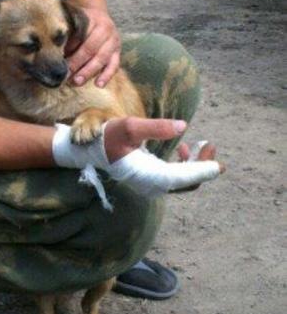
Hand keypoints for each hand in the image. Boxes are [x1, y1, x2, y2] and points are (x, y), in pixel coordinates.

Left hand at [66, 7, 120, 87]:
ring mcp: (113, 42)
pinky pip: (114, 66)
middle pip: (90, 48)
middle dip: (77, 62)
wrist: (99, 17)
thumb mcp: (74, 24)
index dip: (70, 48)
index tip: (60, 59)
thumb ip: (67, 36)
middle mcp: (105, 30)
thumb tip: (54, 53)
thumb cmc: (81, 24)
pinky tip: (98, 84)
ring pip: (101, 58)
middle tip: (66, 74)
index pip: (80, 35)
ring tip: (77, 82)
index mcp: (93, 20)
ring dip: (88, 71)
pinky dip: (106, 76)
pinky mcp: (117, 53)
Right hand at [102, 117, 224, 196]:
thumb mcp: (130, 126)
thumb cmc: (109, 137)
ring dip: (197, 166)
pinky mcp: (151, 182)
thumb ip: (156, 127)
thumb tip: (183, 126)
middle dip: (203, 166)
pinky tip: (184, 151)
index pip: (182, 177)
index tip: (220, 165)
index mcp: (148, 175)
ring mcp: (152, 186)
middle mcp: (152, 185)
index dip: (203, 171)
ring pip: (183, 182)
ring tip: (203, 145)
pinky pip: (175, 179)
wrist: (93, 150)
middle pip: (187, 182)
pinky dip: (185, 167)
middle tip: (210, 144)